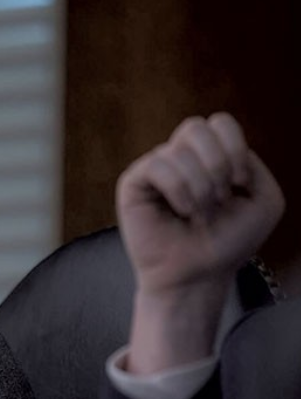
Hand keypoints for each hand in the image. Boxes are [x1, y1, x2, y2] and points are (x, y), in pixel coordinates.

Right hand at [117, 113, 283, 372]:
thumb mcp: (265, 202)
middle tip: (219, 200)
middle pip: (197, 127)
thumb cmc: (227, 242)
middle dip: (217, 165)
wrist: (199, 275)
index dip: (235, 149)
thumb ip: (255, 167)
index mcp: (207, 157)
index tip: (240, 184)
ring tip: (199, 214)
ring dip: (201, 187)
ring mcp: (154, 170)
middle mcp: (178, 159)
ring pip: (180, 151)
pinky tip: (181, 212)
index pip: (219, 123)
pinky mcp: (133, 184)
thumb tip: (219, 153)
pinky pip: (158, 166)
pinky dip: (179, 191)